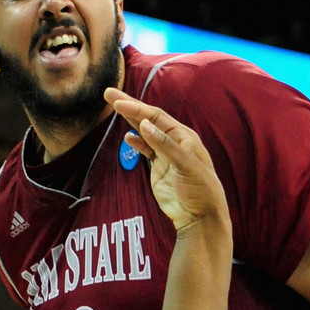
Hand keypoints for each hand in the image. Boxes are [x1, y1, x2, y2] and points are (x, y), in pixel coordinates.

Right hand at [104, 87, 228, 231]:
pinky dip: (136, 142)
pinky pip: (146, 151)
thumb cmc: (200, 189)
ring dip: (130, 121)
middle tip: (109, 93)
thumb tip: (144, 124)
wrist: (200, 216)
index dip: (136, 108)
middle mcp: (174, 142)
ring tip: (115, 107)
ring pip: (145, 133)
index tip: (117, 102)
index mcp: (184, 137)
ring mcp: (165, 156)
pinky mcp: (159, 169)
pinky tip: (127, 136)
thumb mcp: (185, 165)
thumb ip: (164, 145)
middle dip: (129, 107)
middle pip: (148, 120)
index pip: (156, 117)